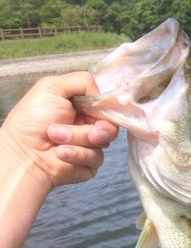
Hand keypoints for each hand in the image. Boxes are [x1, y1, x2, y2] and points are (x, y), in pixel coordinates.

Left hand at [0, 71, 118, 186]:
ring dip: (77, 139)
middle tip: (77, 126)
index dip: (106, 109)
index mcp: (82, 108)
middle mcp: (88, 126)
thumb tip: (101, 95)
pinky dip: (77, 154)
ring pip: (102, 143)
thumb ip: (82, 81)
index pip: (107, 107)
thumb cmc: (32, 120)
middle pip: (110, 126)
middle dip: (95, 127)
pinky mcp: (89, 165)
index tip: (97, 111)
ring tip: (55, 138)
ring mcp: (90, 146)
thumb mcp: (52, 87)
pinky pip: (96, 159)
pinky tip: (60, 153)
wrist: (23, 153)